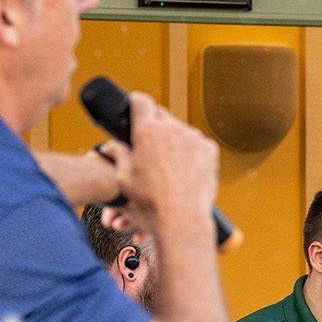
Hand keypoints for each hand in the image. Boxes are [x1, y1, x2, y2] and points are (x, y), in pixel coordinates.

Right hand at [112, 93, 218, 243]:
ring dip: (174, 139)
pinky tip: (185, 169)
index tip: (135, 107)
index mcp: (146, 132)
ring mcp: (193, 138)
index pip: (141, 101)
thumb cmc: (151, 204)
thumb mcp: (124, 179)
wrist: (182, 220)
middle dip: (155, 126)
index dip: (136, 103)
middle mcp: (171, 130)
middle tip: (150, 146)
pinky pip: (198, 142)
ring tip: (168, 163)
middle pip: (161, 115)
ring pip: (181, 129)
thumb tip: (111, 145)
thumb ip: (118, 155)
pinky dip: (192, 150)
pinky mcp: (210, 149)